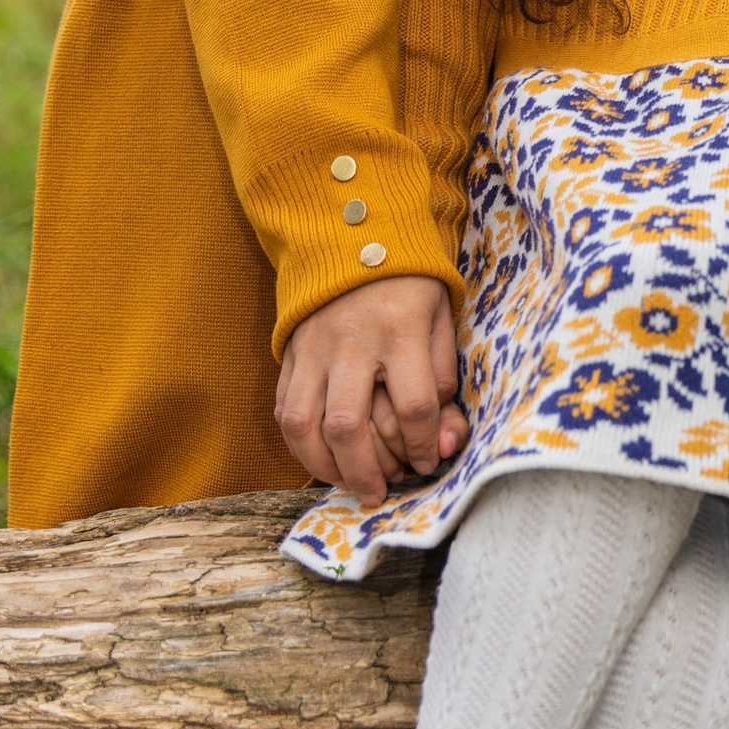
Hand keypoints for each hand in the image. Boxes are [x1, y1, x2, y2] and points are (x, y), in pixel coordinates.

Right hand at [276, 277, 465, 504]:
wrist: (352, 236)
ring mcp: (313, 348)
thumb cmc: (408, 285)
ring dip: (325, 466)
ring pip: (304, 424)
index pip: (413, 405)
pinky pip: (284, 409)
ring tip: (349, 484)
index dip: (424, 445)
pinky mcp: (289, 353)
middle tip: (381, 492)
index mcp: (399, 329)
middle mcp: (351, 342)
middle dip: (366, 471)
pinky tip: (322, 459)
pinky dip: (300, 444)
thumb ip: (443, 376)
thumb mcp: (440, 318)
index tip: (430, 461)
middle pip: (349, 425)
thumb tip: (444, 440)